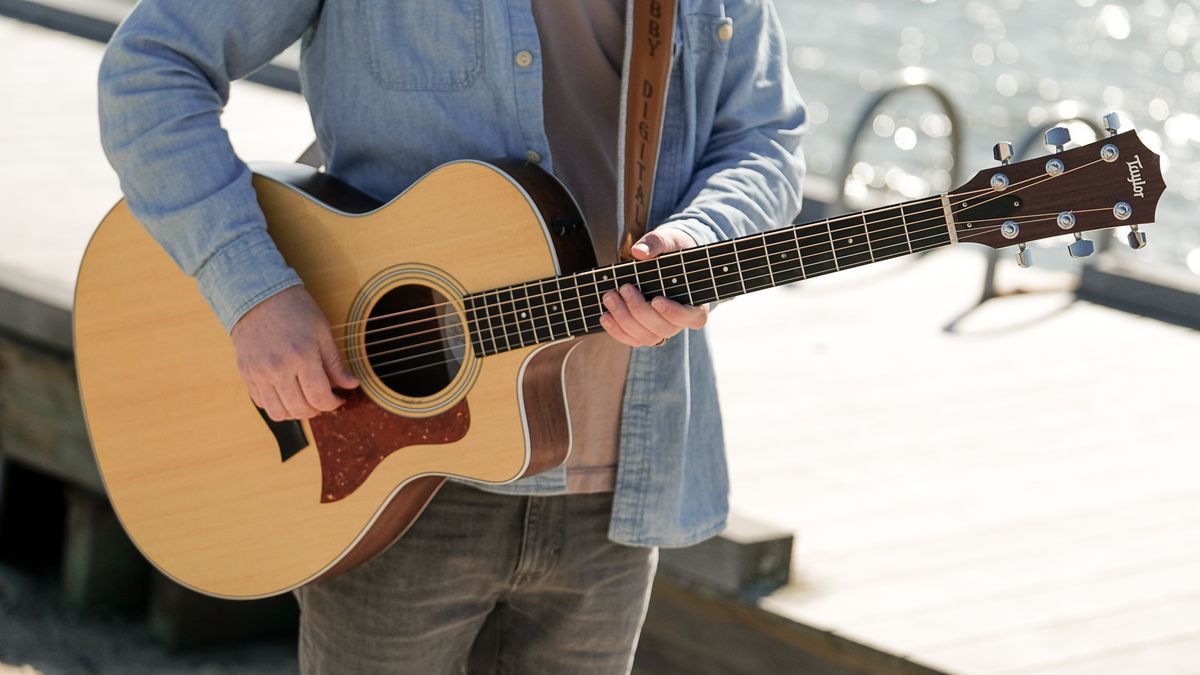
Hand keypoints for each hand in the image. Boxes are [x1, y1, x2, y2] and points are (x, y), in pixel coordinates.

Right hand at [231, 285, 359, 420]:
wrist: (258, 296)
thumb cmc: (295, 310)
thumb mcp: (322, 332)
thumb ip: (336, 363)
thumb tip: (351, 385)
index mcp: (302, 356)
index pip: (320, 398)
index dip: (333, 404)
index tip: (337, 399)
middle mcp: (278, 368)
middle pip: (300, 410)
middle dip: (317, 410)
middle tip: (322, 400)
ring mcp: (259, 373)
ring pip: (278, 413)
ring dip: (295, 413)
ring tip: (304, 400)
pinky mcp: (246, 374)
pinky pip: (262, 403)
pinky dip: (276, 404)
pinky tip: (286, 392)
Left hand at [599, 228, 708, 347]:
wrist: (662, 258)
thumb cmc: (671, 250)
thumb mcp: (669, 240)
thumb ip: (657, 243)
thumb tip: (639, 252)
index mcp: (695, 302)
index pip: (692, 317)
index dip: (674, 313)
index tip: (656, 300)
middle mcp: (679, 321)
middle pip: (663, 329)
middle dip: (639, 310)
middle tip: (625, 288)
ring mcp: (661, 329)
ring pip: (645, 337)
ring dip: (624, 319)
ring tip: (609, 297)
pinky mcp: (644, 331)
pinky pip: (631, 339)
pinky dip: (616, 330)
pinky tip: (605, 315)